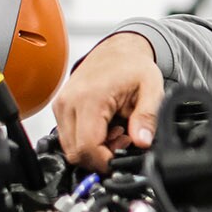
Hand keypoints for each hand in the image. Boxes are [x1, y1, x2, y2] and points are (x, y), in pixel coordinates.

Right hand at [52, 32, 163, 170]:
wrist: (118, 50)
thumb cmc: (132, 66)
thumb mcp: (152, 89)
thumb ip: (148, 117)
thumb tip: (142, 142)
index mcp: (89, 98)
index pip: (87, 147)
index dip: (105, 160)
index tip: (122, 153)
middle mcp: (68, 102)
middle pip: (75, 152)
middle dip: (100, 156)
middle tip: (122, 140)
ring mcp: (61, 106)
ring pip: (70, 147)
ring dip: (93, 148)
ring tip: (116, 131)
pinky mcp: (60, 108)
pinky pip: (68, 137)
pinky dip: (86, 140)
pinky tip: (105, 127)